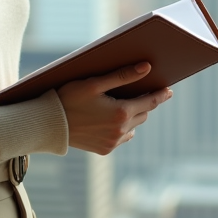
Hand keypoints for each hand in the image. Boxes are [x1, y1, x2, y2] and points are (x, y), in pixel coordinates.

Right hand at [55, 62, 172, 154]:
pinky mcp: (105, 149)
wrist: (49, 124)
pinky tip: (111, 119)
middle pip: (143, 114)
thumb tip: (147, 68)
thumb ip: (123, 75)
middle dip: (143, 103)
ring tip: (122, 105)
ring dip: (132, 116)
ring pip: (134, 127)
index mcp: (121, 112)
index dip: (160, 95)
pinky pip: (122, 137)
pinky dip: (122, 128)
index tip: (168, 90)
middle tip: (139, 92)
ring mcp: (113, 142)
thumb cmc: (69, 98)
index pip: (150, 102)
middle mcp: (121, 130)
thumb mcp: (95, 83)